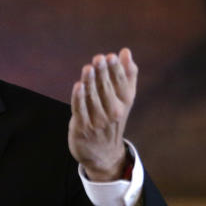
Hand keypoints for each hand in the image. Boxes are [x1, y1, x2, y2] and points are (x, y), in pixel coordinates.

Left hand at [68, 48, 137, 181]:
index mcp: (124, 102)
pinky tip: (78, 86)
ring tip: (88, 68)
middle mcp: (113, 112)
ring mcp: (97, 121)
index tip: (111, 56)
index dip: (116, 70)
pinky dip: (79, 99)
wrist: (103, 153)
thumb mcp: (124, 99)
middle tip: (99, 59)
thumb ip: (127, 75)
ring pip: (92, 98)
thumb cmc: (112, 119)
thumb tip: (126, 51)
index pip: (121, 83)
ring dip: (90, 83)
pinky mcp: (82, 128)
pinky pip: (80, 111)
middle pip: (106, 89)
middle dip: (102, 73)